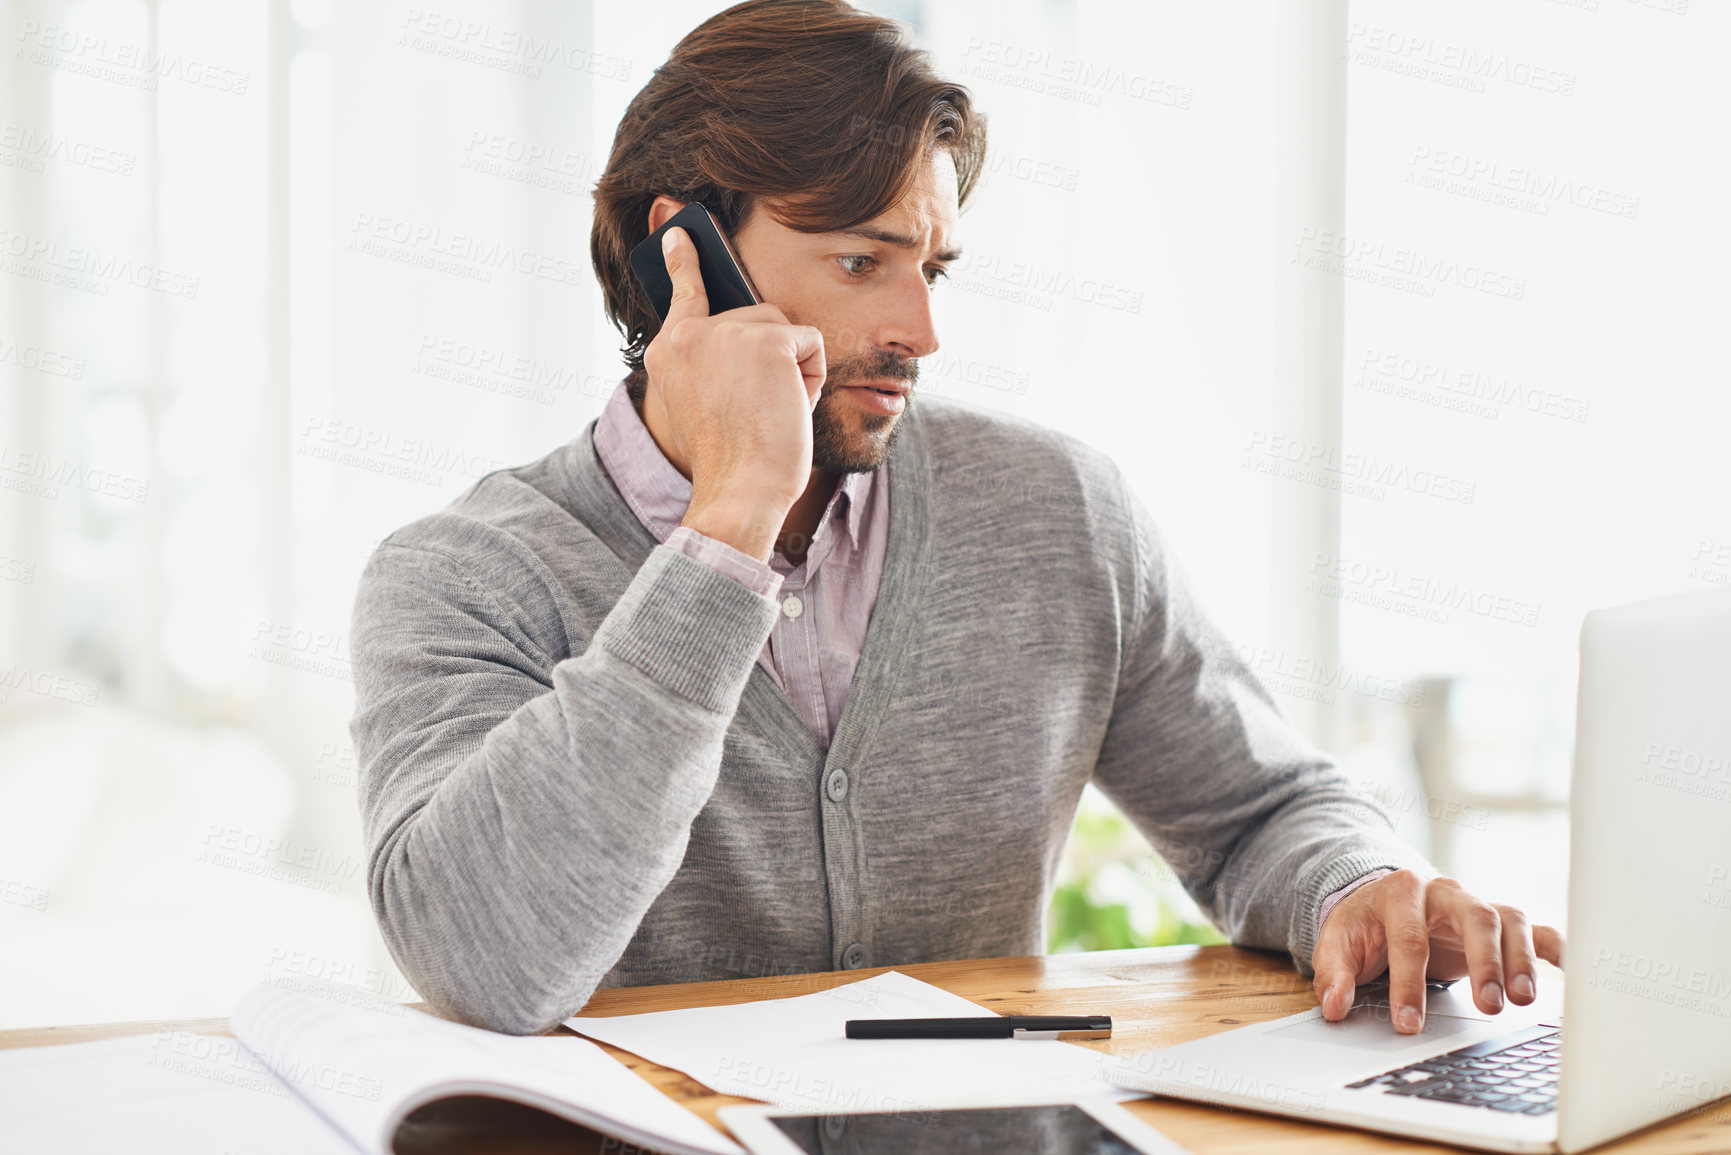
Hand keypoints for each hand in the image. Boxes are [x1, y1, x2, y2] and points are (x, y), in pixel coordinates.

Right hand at [641, 225, 826, 560]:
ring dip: (792, 372)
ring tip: (767, 412)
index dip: (684, 260)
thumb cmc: (732, 461)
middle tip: (752, 412)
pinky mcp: (767, 337)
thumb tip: (756, 330)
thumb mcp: (706, 404)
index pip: (683, 291)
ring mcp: (726, 331)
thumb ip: (714, 361)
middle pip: (758, 319)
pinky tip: (786, 407)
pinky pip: (811, 344)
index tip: (677, 231)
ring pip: (786, 332)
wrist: (740, 490)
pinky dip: (811, 379)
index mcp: (669, 351)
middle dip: (773, 361)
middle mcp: (689, 333)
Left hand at [1312, 870, 1564, 1033]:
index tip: (1408, 1023)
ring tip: (1524, 1000)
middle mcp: (1445, 892)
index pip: (1408, 939)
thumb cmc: (1364, 923)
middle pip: (1475, 917)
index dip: (1408, 984)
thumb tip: (1335, 1007)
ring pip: (1510, 920)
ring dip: (1522, 959)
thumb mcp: (1338, 940)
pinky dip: (1556, 949)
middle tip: (1489, 1006)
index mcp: (1400, 892)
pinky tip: (1572, 974)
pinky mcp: (1500, 922)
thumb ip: (1334, 972)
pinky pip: (1536, 930)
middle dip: (1484, 962)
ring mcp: (1477, 904)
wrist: (1381, 899)